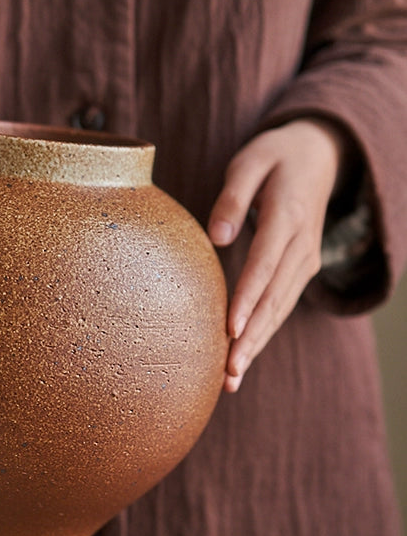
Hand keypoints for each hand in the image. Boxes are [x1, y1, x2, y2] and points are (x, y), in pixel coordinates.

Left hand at [208, 117, 353, 391]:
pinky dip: (263, 334)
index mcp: (288, 217)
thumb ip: (233, 195)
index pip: (265, 265)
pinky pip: (280, 306)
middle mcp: (302, 246)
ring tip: (231, 379)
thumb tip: (218, 236)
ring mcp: (305, 262)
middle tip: (228, 374)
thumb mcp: (251, 160)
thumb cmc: (274, 157)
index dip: (247, 300)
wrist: (318, 156)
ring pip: (280, 310)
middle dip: (251, 339)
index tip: (229, 331)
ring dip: (256, 345)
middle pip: (274, 299)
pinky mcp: (300, 271)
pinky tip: (241, 359)